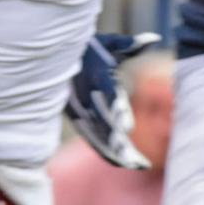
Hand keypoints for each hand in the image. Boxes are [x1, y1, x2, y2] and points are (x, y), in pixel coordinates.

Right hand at [65, 32, 161, 168]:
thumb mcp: (105, 42)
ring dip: (115, 153)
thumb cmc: (85, 48)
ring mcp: (78, 109)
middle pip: (102, 123)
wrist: (49, 56)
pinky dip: (105, 150)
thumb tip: (153, 39)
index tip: (127, 128)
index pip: (106, 95)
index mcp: (94, 76)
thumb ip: (128, 44)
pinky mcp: (76, 118)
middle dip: (119, 144)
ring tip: (136, 165)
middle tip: (138, 161)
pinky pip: (91, 137)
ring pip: (96, 135)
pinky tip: (121, 162)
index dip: (116, 111)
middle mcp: (85, 96)